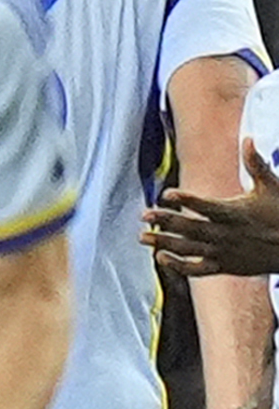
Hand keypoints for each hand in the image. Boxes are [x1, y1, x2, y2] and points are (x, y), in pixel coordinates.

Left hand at [144, 140, 278, 277]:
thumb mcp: (272, 186)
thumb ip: (255, 164)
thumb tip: (247, 139)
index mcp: (236, 213)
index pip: (206, 206)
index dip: (186, 200)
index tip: (166, 194)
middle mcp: (226, 234)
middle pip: (191, 228)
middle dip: (166, 221)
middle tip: (144, 215)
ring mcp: (224, 252)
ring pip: (189, 249)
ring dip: (164, 243)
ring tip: (142, 236)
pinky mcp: (224, 266)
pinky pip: (197, 269)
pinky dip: (179, 266)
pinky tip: (160, 257)